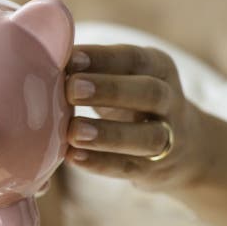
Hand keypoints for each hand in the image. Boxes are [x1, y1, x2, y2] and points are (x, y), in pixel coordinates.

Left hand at [64, 45, 205, 189]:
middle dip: (110, 90)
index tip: (69, 58)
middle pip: (148, 92)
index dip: (102, 58)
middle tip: (72, 89)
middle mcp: (169, 100)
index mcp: (157, 68)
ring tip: (73, 132)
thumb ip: (92, 68)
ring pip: (146, 136)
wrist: (185, 149)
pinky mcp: (154, 169)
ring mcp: (168, 137)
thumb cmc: (132, 100)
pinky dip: (102, 164)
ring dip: (108, 134)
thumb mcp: (123, 76)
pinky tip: (74, 157)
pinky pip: (130, 167)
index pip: (133, 58)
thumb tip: (41, 56)